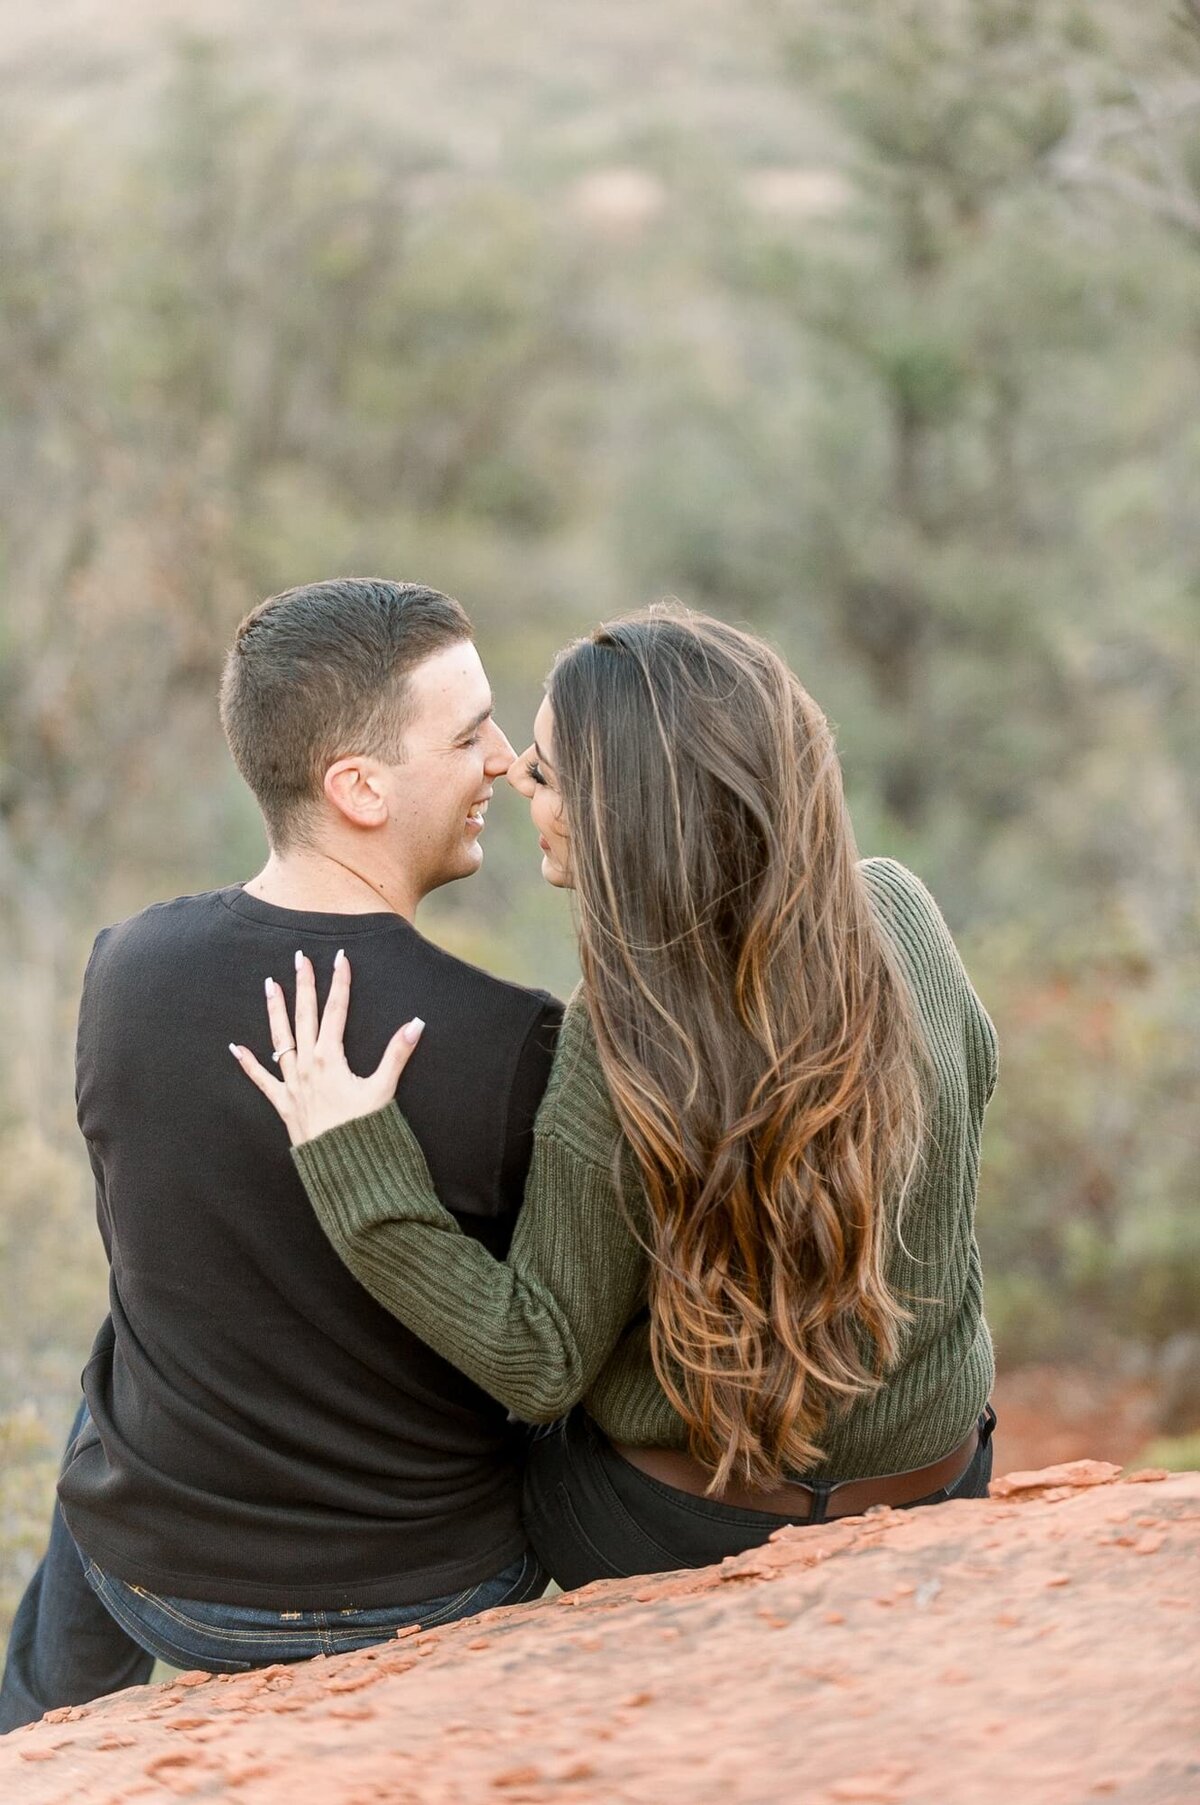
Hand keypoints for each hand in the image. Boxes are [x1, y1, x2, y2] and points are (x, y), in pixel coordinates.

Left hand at [230, 949, 424, 1146]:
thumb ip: (398, 1053)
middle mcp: (307, 1064)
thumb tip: (416, 1024)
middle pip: (305, 1016)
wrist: (341, 1166)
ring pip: (280, 1038)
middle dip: (304, 985)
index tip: (340, 959)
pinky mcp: (283, 1102)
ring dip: (275, 1010)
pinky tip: (236, 1048)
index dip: (339, 983)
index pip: (336, 1011)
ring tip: (269, 984)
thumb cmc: (363, 1128)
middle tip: (299, 958)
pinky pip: (261, 1080)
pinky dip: (249, 1064)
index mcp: (330, 1057)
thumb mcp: (383, 1088)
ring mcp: (292, 1082)